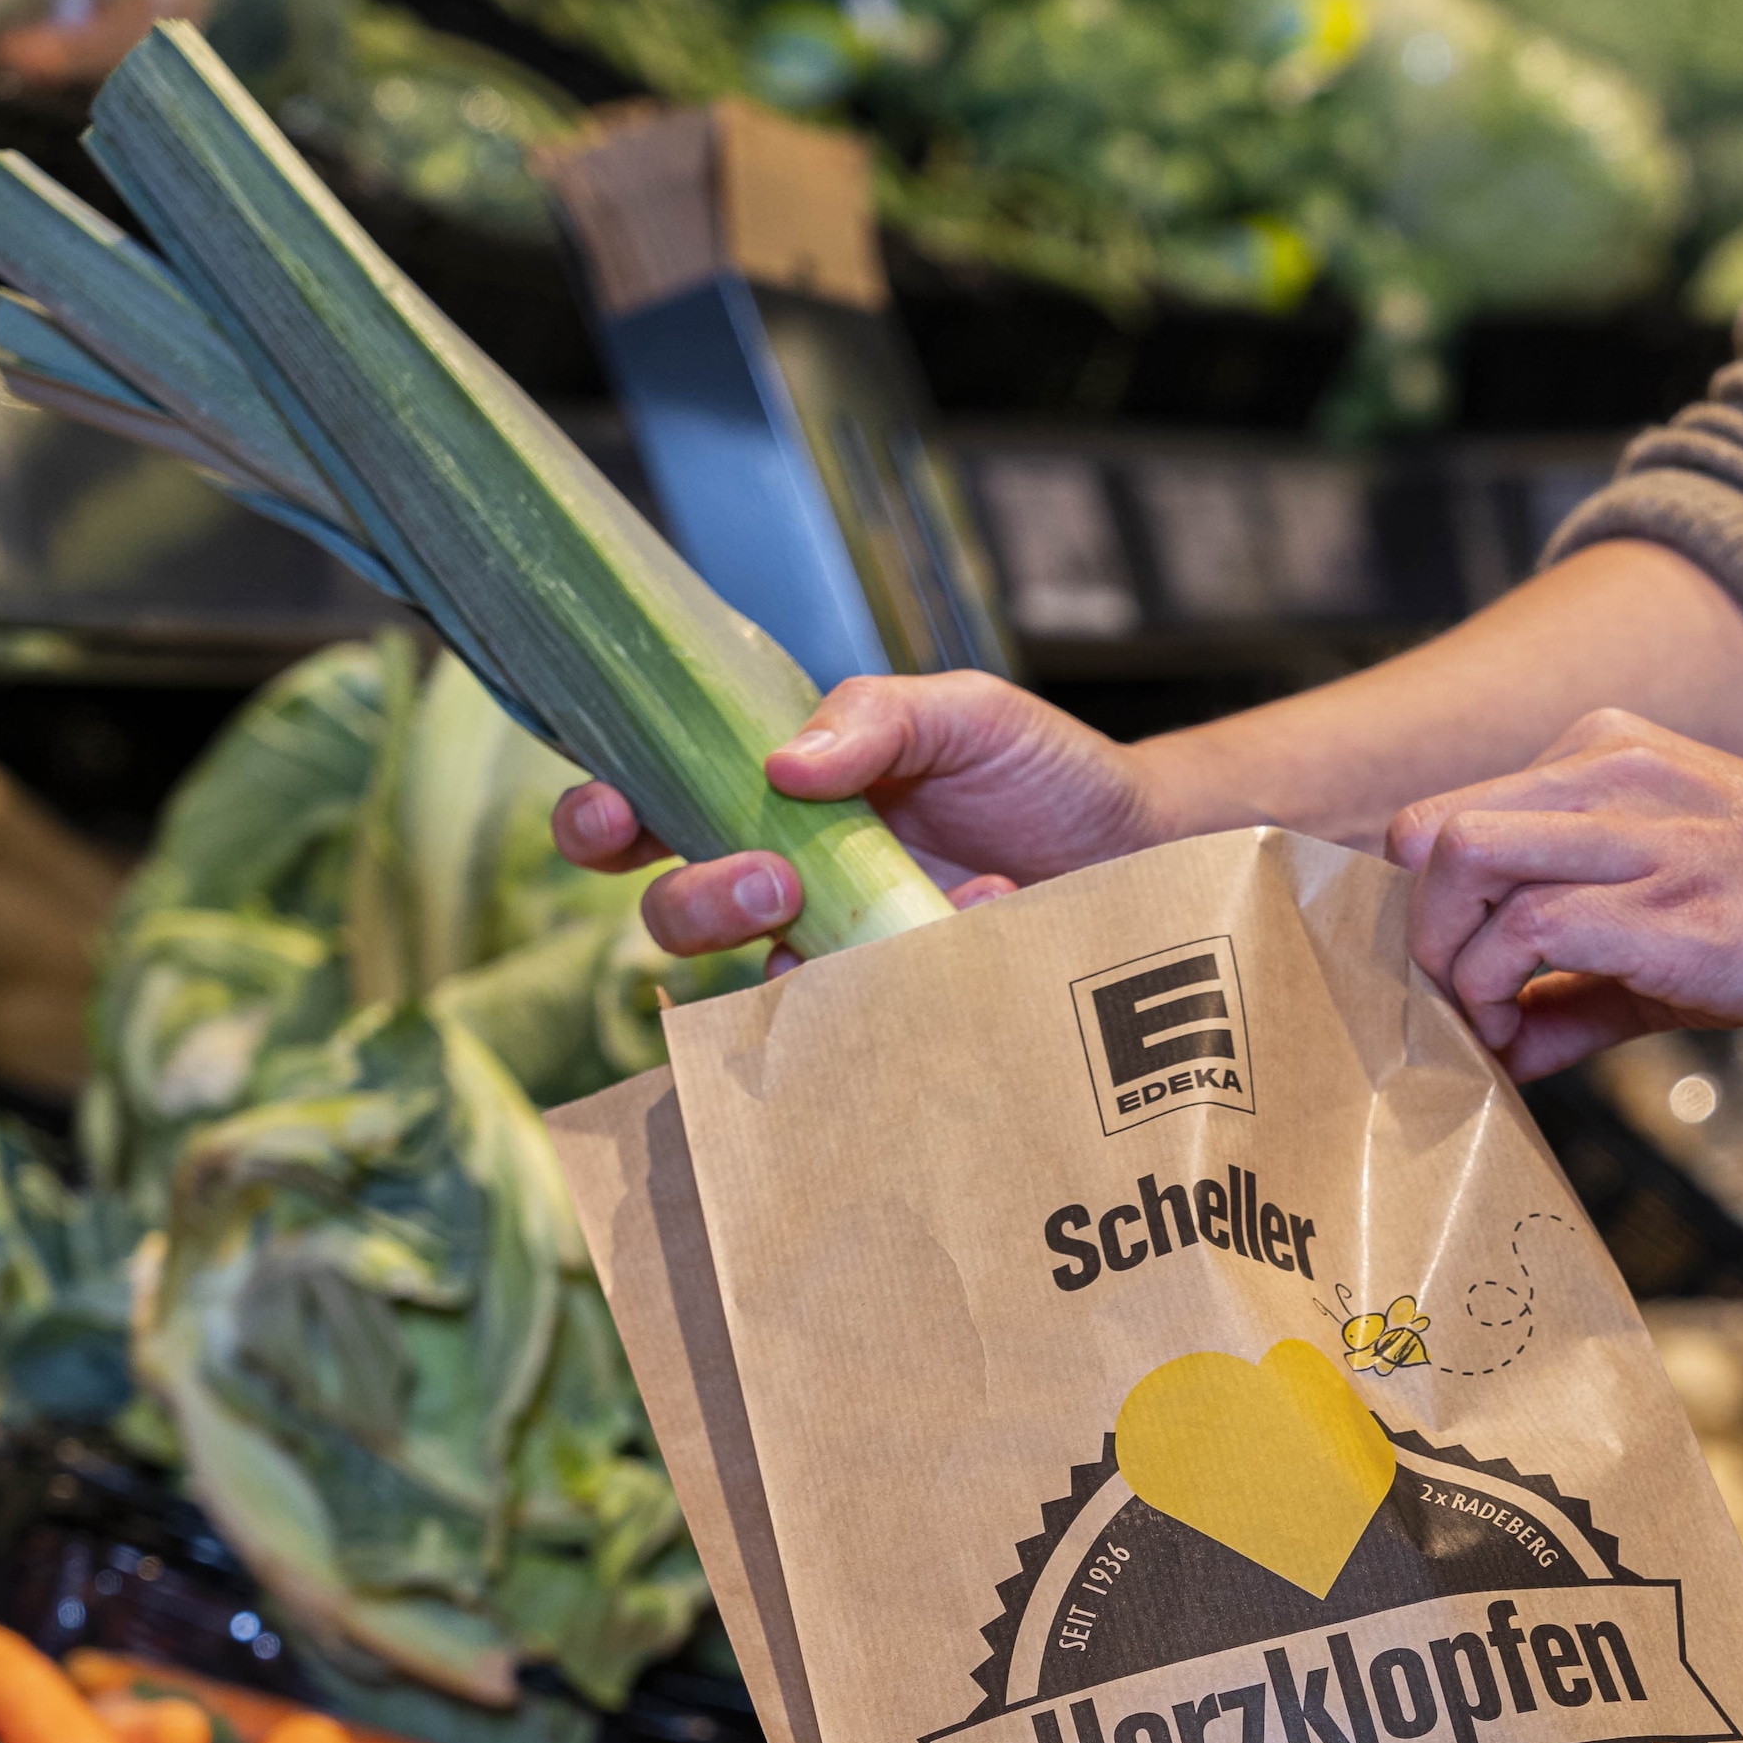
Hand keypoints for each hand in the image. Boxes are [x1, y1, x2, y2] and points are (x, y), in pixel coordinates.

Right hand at [551, 670, 1175, 956]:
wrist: (1141, 852)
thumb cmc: (1043, 772)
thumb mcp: (965, 710)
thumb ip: (876, 716)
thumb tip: (781, 760)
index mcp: (777, 795)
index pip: (653, 805)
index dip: (602, 817)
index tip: (606, 819)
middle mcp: (790, 882)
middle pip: (674, 911)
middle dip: (695, 899)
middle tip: (772, 881)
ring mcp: (839, 958)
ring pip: (746, 987)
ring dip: (780, 957)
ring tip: (858, 920)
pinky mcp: (898, 1016)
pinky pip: (855, 1031)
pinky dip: (906, 980)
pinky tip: (979, 917)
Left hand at [1389, 711, 1742, 1074]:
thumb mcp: (1674, 929)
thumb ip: (1578, 983)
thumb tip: (1503, 1044)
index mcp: (1611, 757)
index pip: (1458, 811)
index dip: (1432, 907)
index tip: (1451, 979)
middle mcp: (1612, 775)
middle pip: (1436, 826)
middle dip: (1421, 932)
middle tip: (1449, 1006)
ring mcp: (1639, 835)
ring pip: (1462, 859)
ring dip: (1446, 962)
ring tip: (1480, 1025)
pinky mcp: (1666, 906)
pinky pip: (1527, 934)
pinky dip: (1496, 996)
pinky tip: (1519, 1040)